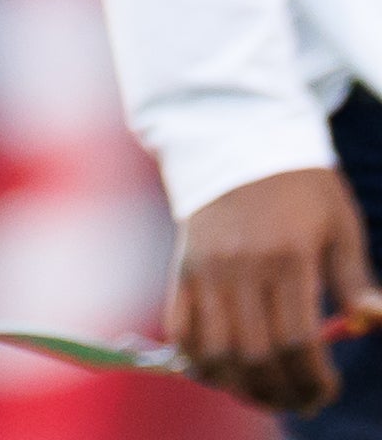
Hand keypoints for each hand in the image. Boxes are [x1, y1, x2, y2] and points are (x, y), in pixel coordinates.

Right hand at [168, 168, 381, 413]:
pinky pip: (181, 328)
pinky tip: (221, 370)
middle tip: (299, 401)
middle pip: (256, 355)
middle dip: (280, 392)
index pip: (297, 342)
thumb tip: (374, 321)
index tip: (327, 390)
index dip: (313, 379)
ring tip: (262, 392)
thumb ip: (355, 278)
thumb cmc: (302, 187)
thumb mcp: (341, 225)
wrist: (236, 141)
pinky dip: (197, 359)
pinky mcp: (183, 268)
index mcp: (288, 258)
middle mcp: (242, 268)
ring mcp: (207, 270)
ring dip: (239, 384)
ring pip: (215, 350)